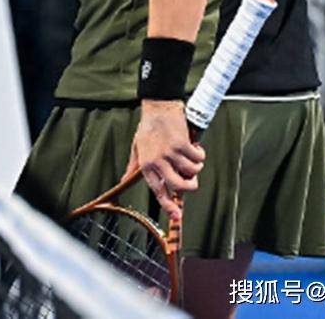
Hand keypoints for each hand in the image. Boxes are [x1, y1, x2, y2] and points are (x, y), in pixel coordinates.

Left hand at [122, 100, 204, 222]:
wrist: (158, 107)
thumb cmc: (147, 127)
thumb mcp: (136, 147)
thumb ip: (133, 166)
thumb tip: (124, 179)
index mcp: (146, 165)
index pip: (158, 190)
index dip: (168, 206)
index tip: (177, 216)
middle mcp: (158, 161)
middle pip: (179, 186)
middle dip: (190, 187)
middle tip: (192, 180)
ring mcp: (171, 153)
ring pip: (191, 172)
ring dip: (196, 168)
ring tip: (192, 159)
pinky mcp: (183, 144)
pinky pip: (198, 159)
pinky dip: (200, 155)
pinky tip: (195, 148)